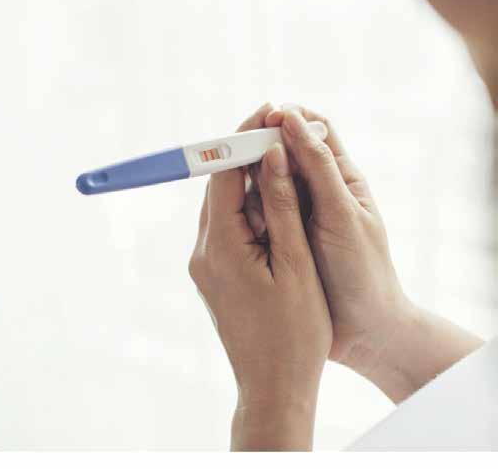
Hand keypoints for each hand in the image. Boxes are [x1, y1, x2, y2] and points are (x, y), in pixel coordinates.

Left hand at [189, 103, 331, 450]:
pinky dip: (248, 208)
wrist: (274, 387)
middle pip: (218, 186)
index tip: (265, 112)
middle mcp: (203, 252)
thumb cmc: (294, 333)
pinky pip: (227, 227)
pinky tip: (273, 201)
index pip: (221, 174)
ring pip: (223, 205)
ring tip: (281, 158)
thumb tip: (272, 156)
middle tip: (275, 127)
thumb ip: (283, 206)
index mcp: (221, 247)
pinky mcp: (214, 274)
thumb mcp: (296, 263)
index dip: (242, 138)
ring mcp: (205, 264)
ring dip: (248, 181)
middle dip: (245, 154)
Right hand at [245, 104, 482, 401]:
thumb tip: (291, 118)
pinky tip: (246, 226)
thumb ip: (318, 168)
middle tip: (245, 164)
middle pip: (283, 152)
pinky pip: (258, 211)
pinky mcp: (281, 236)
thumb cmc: (361, 269)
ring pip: (266, 181)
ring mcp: (297, 213)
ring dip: (254, 186)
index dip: (289, 117)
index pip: (314, 129)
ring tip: (253, 209)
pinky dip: (249, 211)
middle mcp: (317, 189)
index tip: (264, 118)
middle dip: (263, 152)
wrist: (365, 330)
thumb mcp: (341, 214)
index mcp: (341, 177)